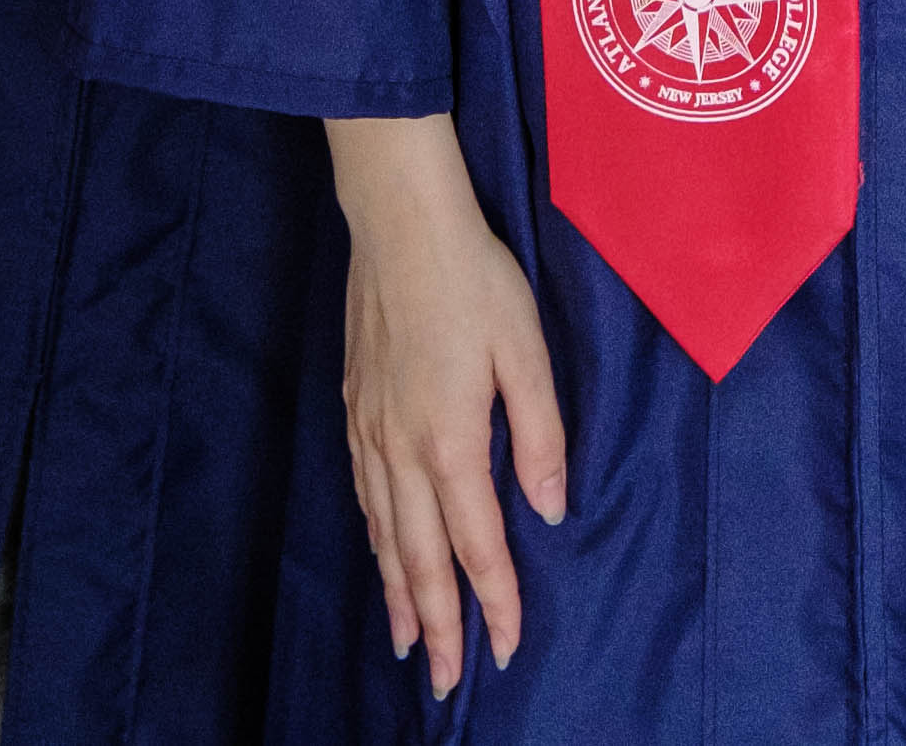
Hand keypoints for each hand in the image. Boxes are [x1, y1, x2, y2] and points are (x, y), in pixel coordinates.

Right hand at [325, 114, 566, 694]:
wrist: (399, 225)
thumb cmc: (474, 281)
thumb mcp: (526, 353)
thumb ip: (540, 437)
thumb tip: (550, 511)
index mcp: (450, 443)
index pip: (478, 544)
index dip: (495, 603)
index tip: (508, 650)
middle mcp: (401, 451)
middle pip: (419, 559)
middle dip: (435, 625)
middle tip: (442, 681)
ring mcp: (370, 432)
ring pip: (384, 535)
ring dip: (398, 594)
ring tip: (405, 641)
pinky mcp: (355, 409)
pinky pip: (364, 497)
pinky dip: (374, 541)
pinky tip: (380, 553)